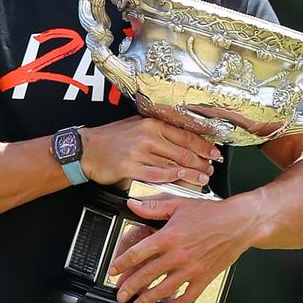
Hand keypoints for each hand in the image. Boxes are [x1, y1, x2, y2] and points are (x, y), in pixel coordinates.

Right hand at [81, 116, 218, 186]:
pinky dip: (172, 177)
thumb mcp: (137, 125)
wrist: (88, 149)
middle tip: (211, 168)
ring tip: (202, 178)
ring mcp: (139, 152)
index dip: (203, 145)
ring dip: (191, 172)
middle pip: (183, 150)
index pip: (185, 134)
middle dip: (201, 161)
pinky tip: (182, 179)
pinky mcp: (131, 167)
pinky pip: (156, 174)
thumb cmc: (111, 138)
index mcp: (152, 123)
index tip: (214, 152)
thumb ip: (158, 130)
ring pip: (173, 163)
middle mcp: (148, 136)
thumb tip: (182, 138)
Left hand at [109, 192, 260, 302]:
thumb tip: (132, 205)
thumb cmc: (211, 213)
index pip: (138, 253)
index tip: (113, 271)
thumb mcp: (179, 205)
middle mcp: (178, 255)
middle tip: (120, 295)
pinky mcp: (204, 277)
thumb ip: (153, 207)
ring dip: (148, 299)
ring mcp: (191, 269)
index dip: (122, 264)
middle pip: (147, 275)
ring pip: (164, 289)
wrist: (240, 223)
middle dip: (130, 287)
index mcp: (169, 236)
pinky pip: (188, 296)